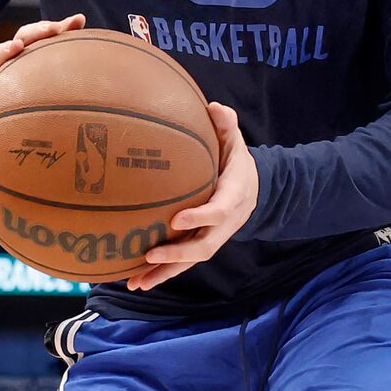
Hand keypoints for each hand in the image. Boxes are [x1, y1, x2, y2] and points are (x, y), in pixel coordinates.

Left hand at [0, 13, 85, 169]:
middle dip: (36, 31)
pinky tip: (81, 21)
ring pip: (40, 35)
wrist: (4, 103)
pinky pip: (56, 39)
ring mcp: (30, 53)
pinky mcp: (45, 52)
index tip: (16, 46)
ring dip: (55, 26)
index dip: (6, 50)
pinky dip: (67, 29)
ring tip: (75, 22)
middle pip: (21, 37)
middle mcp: (12, 58)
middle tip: (52, 30)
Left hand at [127, 103, 258, 291]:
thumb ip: (227, 125)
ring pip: (191, 261)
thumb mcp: (236, 142)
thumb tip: (214, 108)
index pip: (219, 210)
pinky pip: (182, 264)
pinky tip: (138, 281)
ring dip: (164, 273)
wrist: (252, 189)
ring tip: (138, 283)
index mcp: (233, 197)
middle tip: (151, 254)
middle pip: (204, 246)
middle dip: (178, 254)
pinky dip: (161, 274)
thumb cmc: (236, 162)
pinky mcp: (202, 245)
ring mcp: (214, 237)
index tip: (177, 219)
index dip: (201, 217)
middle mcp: (225, 224)